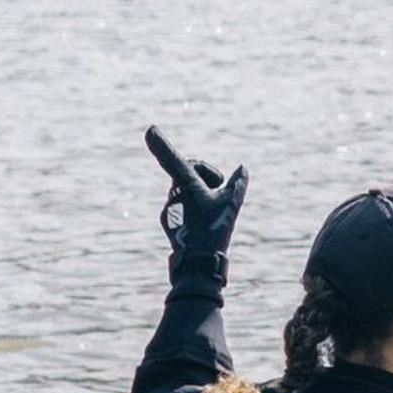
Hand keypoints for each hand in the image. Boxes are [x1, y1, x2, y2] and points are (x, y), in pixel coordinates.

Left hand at [146, 126, 248, 267]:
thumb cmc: (215, 231)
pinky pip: (181, 204)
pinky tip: (202, 222)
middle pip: (188, 170)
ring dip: (199, 192)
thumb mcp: (233, 204)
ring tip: (212, 212)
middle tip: (219, 188)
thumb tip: (242, 168)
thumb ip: (237, 183)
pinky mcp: (168, 219)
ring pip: (185, 188)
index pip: (173, 159)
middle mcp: (174, 194)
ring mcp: (169, 207)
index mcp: (187, 185)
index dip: (161, 143)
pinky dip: (192, 206)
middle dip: (204, 175)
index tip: (150, 129)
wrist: (198, 263)